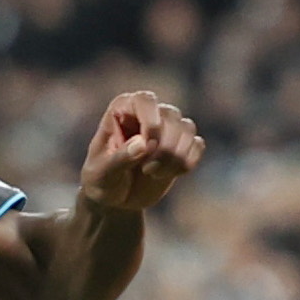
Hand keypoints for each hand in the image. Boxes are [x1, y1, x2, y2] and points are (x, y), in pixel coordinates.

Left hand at [75, 90, 204, 214]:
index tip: (146, 147)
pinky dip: (188, 162)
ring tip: (155, 174)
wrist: (116, 200)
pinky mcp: (181, 146)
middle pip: (171, 115)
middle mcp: (147, 113)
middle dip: (164, 147)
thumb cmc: (102, 181)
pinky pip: (198, 144)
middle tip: (147, 170)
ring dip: (176, 156)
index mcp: (123, 110)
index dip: (150, 122)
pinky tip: (170, 174)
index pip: (146, 100)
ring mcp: (166, 128)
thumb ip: (119, 159)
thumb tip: (143, 144)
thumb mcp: (102, 174)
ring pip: (187, 128)